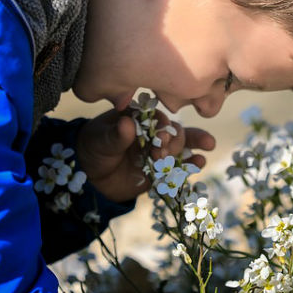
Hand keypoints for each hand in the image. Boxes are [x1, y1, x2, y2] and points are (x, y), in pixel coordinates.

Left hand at [76, 108, 215, 202]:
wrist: (91, 175)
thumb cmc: (94, 148)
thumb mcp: (101, 140)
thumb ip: (116, 134)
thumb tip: (127, 123)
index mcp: (140, 117)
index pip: (157, 117)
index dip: (162, 126)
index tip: (160, 137)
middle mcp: (154, 130)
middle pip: (174, 131)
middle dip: (173, 142)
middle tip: (161, 155)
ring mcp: (160, 149)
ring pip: (182, 145)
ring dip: (191, 149)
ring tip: (196, 158)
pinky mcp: (163, 167)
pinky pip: (180, 164)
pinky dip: (192, 163)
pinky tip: (200, 162)